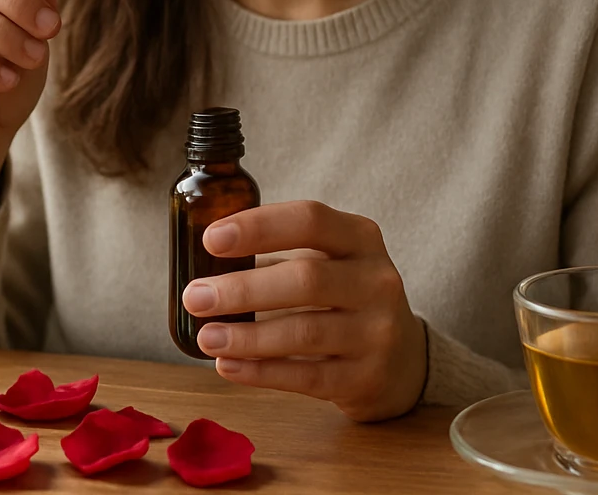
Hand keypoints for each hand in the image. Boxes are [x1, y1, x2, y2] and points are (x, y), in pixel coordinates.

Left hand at [181, 201, 427, 421]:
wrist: (402, 359)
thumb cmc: (345, 298)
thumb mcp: (330, 262)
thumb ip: (279, 256)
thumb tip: (205, 267)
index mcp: (361, 238)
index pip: (310, 220)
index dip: (259, 226)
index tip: (211, 239)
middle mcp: (377, 280)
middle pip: (306, 279)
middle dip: (243, 289)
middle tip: (195, 297)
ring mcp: (377, 331)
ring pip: (304, 332)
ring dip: (247, 336)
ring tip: (206, 337)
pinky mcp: (367, 377)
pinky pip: (306, 376)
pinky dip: (261, 372)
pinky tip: (229, 366)